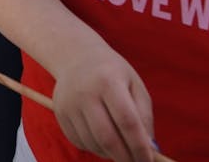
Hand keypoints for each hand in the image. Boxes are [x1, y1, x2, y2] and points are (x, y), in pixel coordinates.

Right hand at [50, 46, 158, 161]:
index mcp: (109, 81)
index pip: (127, 121)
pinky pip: (80, 142)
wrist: (77, 57)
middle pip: (107, 137)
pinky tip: (103, 139)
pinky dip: (95, 148)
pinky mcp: (60, 114)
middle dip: (125, 157)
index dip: (139, 145)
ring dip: (110, 154)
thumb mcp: (135, 85)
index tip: (148, 160)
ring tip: (121, 148)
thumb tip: (148, 149)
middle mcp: (85, 92)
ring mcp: (69, 104)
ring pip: (93, 143)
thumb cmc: (113, 74)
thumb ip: (144, 117)